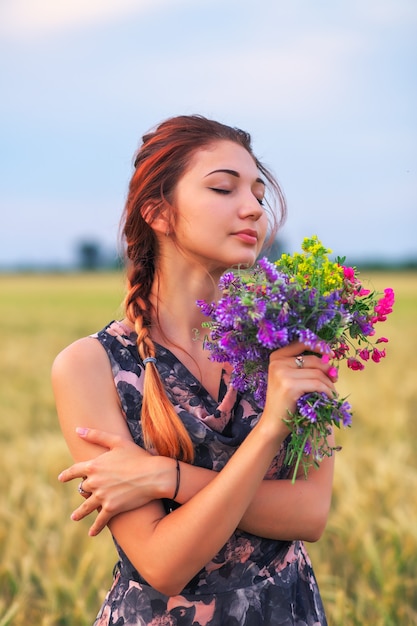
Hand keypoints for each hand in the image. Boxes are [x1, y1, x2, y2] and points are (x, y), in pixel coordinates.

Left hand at [58, 428, 173, 535]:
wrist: (153, 475)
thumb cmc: (138, 456)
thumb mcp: (117, 441)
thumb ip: (97, 435)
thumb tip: (78, 430)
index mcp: (94, 465)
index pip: (74, 471)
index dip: (67, 475)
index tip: (61, 478)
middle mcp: (95, 482)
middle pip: (83, 488)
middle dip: (83, 490)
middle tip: (82, 494)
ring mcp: (102, 496)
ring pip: (86, 507)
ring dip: (79, 513)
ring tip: (74, 517)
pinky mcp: (111, 508)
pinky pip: (100, 520)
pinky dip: (95, 527)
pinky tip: (91, 533)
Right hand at [262, 342, 337, 433]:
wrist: (274, 424)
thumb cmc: (286, 402)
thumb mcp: (292, 378)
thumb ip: (306, 366)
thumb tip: (330, 358)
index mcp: (276, 357)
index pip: (301, 343)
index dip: (319, 346)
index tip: (331, 354)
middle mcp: (277, 362)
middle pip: (313, 359)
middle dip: (327, 370)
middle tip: (335, 380)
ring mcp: (282, 373)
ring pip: (317, 373)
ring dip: (329, 383)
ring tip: (332, 392)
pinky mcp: (290, 386)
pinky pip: (317, 384)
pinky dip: (327, 391)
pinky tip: (329, 397)